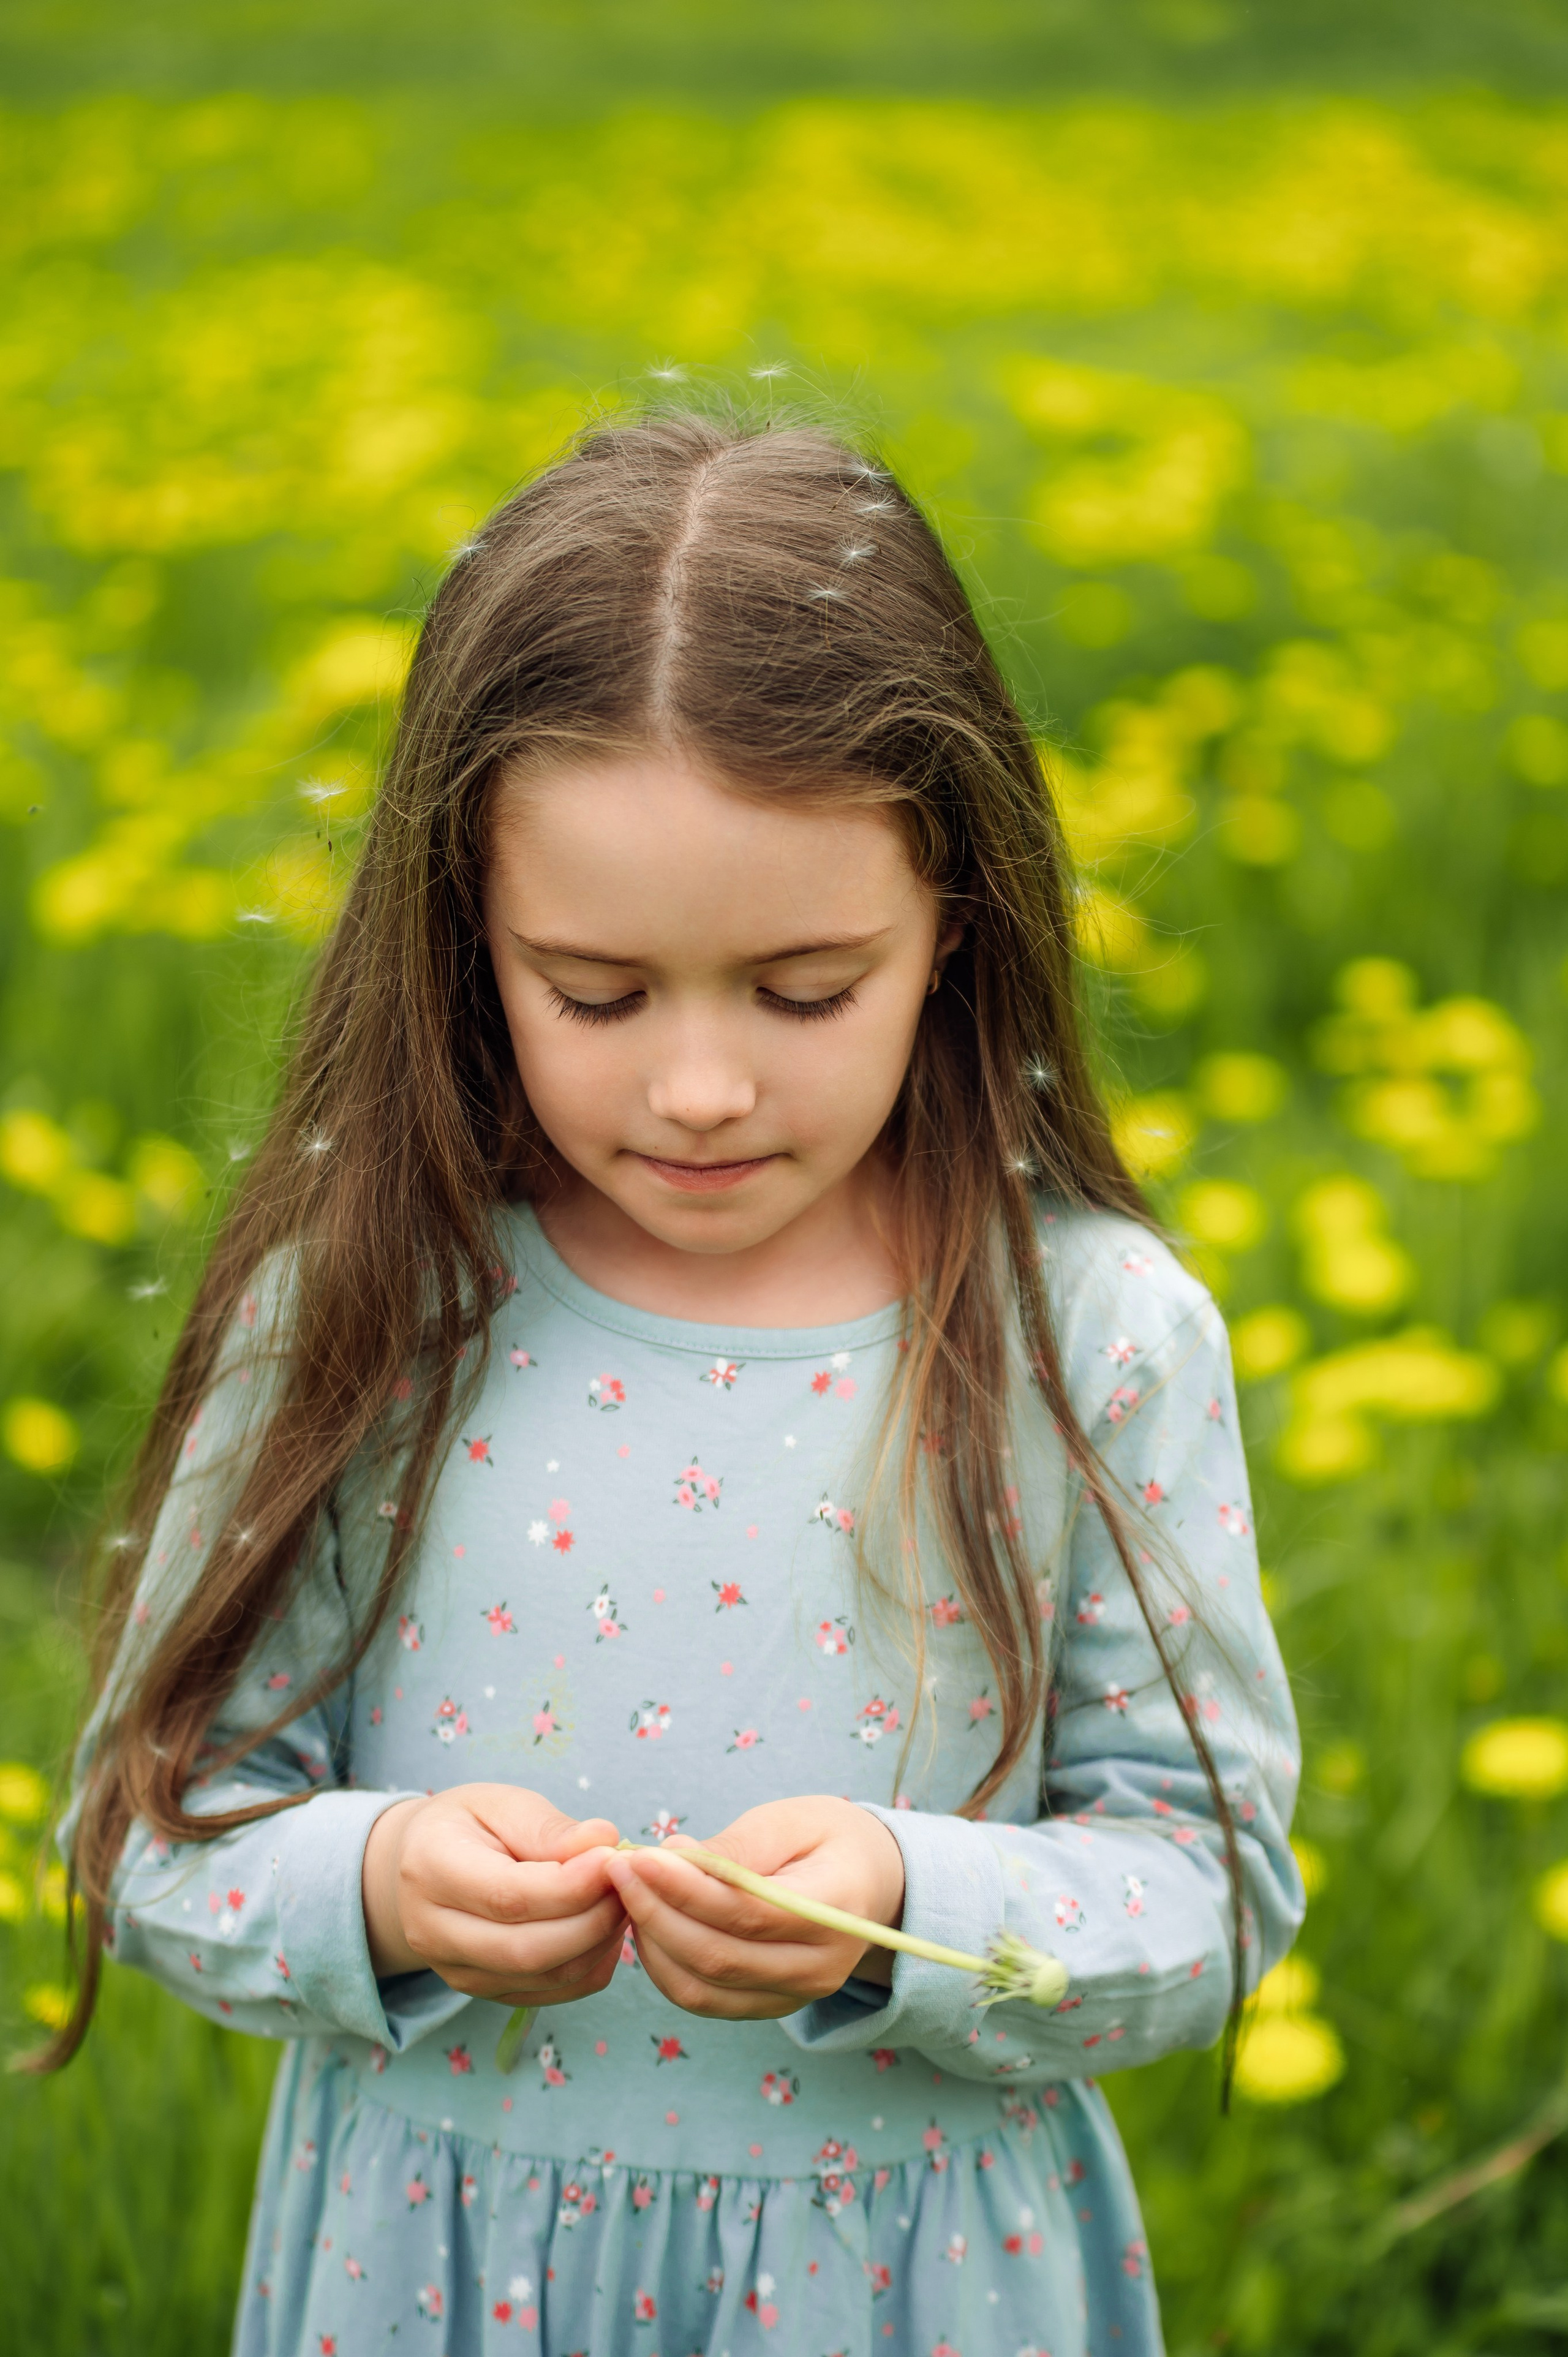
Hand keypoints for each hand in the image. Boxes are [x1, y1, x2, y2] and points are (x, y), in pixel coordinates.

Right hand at [362, 1783, 625, 2007]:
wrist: (423, 1867)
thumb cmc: (469, 1824)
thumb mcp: (501, 1804)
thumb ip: (550, 1828)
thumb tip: (604, 1842)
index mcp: (431, 1870)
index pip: (509, 1896)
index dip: (572, 1885)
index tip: (613, 1858)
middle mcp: (434, 1932)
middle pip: (528, 1949)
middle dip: (594, 1919)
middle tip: (627, 1881)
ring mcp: (456, 1973)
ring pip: (545, 1977)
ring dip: (599, 1942)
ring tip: (619, 1899)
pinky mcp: (485, 1993)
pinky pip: (553, 1993)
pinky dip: (592, 1965)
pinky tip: (604, 1928)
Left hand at [603, 1796, 905, 2019]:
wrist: (873, 1884)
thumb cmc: (830, 1839)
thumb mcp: (794, 1820)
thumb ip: (738, 1846)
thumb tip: (672, 1858)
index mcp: (836, 1908)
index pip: (747, 1912)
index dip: (684, 1890)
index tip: (637, 1857)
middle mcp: (820, 1967)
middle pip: (718, 1957)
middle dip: (655, 1913)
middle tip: (617, 1870)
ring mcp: (795, 1996)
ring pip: (703, 1989)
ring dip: (653, 1943)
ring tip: (628, 1893)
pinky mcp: (770, 2007)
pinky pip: (705, 2001)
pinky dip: (665, 1967)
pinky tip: (648, 1924)